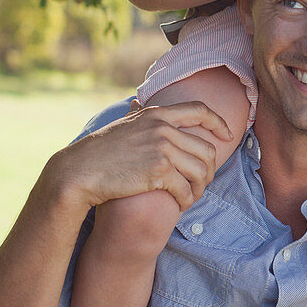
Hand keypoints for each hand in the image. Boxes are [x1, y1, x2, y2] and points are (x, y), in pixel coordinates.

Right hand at [45, 101, 233, 214]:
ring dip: (201, 188)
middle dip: (210, 169)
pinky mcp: (158, 171)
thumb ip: (138, 114)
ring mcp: (162, 149)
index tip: (227, 135)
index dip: (218, 122)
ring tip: (192, 197)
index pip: (199, 110)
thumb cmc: (99, 151)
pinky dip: (187, 200)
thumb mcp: (122, 124)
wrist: (80, 171)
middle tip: (203, 183)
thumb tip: (138, 102)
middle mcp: (163, 128)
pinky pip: (186, 188)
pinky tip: (181, 204)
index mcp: (157, 114)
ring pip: (201, 171)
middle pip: (207, 149)